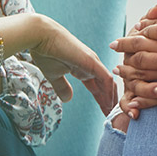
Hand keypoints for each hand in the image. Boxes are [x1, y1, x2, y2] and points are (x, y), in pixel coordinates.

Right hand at [0, 13, 116, 114]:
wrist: (41, 37)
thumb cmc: (46, 53)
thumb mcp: (55, 76)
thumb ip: (63, 87)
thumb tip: (69, 99)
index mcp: (84, 68)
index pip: (98, 87)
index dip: (103, 101)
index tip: (106, 114)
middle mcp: (92, 65)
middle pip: (106, 86)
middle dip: (111, 102)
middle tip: (114, 118)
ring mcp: (93, 62)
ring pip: (109, 83)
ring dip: (112, 99)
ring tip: (115, 115)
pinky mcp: (91, 61)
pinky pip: (105, 78)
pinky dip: (109, 92)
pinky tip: (111, 104)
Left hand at [110, 0, 156, 111]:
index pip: (148, 32)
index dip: (132, 34)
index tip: (123, 36)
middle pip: (142, 52)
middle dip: (125, 51)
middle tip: (115, 52)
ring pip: (147, 73)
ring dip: (130, 73)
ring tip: (121, 73)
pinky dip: (145, 99)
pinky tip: (135, 101)